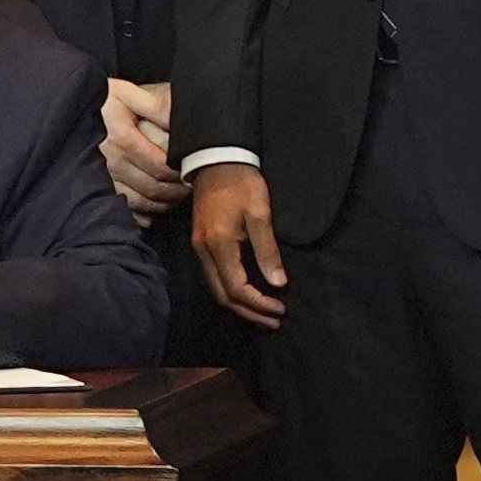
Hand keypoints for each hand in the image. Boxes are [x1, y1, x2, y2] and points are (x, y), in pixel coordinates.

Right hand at [98, 77, 183, 218]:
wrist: (70, 111)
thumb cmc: (103, 102)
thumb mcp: (127, 93)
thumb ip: (156, 105)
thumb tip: (180, 121)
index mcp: (120, 138)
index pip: (160, 166)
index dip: (182, 172)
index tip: (195, 169)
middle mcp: (109, 162)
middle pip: (153, 187)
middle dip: (177, 190)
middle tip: (192, 185)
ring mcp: (101, 179)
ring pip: (142, 202)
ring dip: (164, 203)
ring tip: (178, 195)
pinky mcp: (97, 190)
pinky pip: (126, 210)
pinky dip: (145, 213)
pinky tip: (155, 206)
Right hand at [189, 166, 286, 328]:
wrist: (216, 159)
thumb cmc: (242, 183)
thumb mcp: (259, 214)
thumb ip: (267, 250)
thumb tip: (278, 283)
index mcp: (218, 245)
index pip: (237, 288)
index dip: (259, 304)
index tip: (281, 308)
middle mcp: (204, 251)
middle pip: (223, 296)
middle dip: (249, 312)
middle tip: (274, 320)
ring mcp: (199, 248)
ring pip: (216, 289)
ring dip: (240, 305)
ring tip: (264, 313)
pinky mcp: (201, 243)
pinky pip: (213, 277)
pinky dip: (231, 291)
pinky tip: (248, 293)